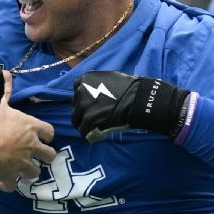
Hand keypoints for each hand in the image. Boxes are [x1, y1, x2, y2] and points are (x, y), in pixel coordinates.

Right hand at [0, 72, 56, 190]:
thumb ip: (5, 91)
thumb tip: (6, 73)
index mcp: (31, 128)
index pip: (50, 132)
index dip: (47, 135)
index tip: (43, 137)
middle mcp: (31, 147)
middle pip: (49, 156)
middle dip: (44, 157)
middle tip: (37, 155)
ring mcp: (23, 163)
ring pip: (34, 172)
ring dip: (28, 171)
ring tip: (21, 169)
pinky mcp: (11, 176)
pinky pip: (14, 186)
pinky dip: (9, 185)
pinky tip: (4, 182)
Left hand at [72, 71, 192, 142]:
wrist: (137, 99)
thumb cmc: (129, 88)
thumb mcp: (110, 78)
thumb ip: (99, 84)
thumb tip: (98, 90)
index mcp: (85, 79)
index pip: (77, 88)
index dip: (83, 97)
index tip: (91, 103)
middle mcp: (80, 91)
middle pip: (76, 104)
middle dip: (84, 111)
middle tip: (95, 117)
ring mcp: (83, 106)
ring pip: (76, 119)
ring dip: (84, 124)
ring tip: (95, 128)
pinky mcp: (88, 120)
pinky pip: (83, 131)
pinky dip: (90, 134)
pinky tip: (99, 135)